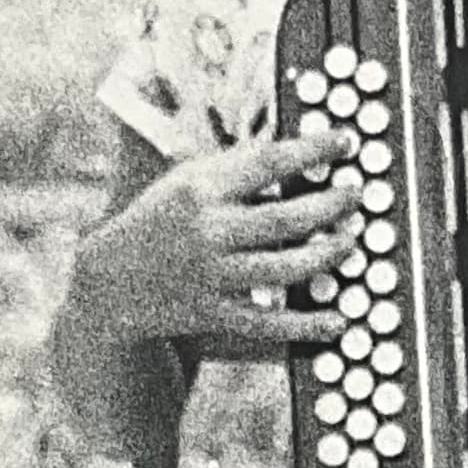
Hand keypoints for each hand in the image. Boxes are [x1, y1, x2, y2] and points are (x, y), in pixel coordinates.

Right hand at [83, 132, 363, 358]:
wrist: (110, 280)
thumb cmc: (160, 219)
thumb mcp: (186, 180)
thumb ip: (234, 167)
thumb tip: (291, 148)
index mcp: (201, 188)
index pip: (267, 162)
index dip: (312, 151)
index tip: (344, 143)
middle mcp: (209, 230)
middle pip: (285, 219)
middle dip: (331, 206)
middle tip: (357, 195)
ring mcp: (213, 275)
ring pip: (284, 269)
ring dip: (328, 256)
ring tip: (352, 241)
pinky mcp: (214, 313)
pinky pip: (269, 322)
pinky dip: (306, 324)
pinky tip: (338, 319)